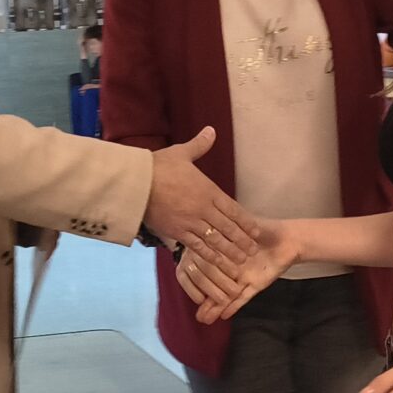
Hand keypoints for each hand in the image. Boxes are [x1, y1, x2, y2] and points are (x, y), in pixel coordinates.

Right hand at [144, 127, 257, 257]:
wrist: (136, 183)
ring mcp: (191, 222)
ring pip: (216, 240)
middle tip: (253, 251)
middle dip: (242, 240)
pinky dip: (209, 255)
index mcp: (208, 190)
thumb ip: (199, 145)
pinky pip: (197, 246)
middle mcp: (203, 208)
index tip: (256, 231)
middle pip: (228, 227)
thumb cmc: (158, 166)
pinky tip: (217, 262)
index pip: (233, 209)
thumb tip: (211, 130)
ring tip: (240, 260)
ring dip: (230, 251)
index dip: (246, 222)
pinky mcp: (177, 232)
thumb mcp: (181, 153)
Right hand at [177, 218, 299, 322]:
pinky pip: (244, 297)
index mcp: (224, 253)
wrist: (288, 238)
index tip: (188, 289)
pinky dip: (234, 306)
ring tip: (204, 320)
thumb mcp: (240, 228)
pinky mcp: (257, 284)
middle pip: (215, 286)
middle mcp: (231, 268)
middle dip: (205, 300)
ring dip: (216, 308)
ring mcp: (243, 278)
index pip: (206, 269)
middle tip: (196, 314)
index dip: (198, 281)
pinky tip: (224, 315)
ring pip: (227, 295)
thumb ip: (224, 236)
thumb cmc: (265, 229)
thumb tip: (202, 238)